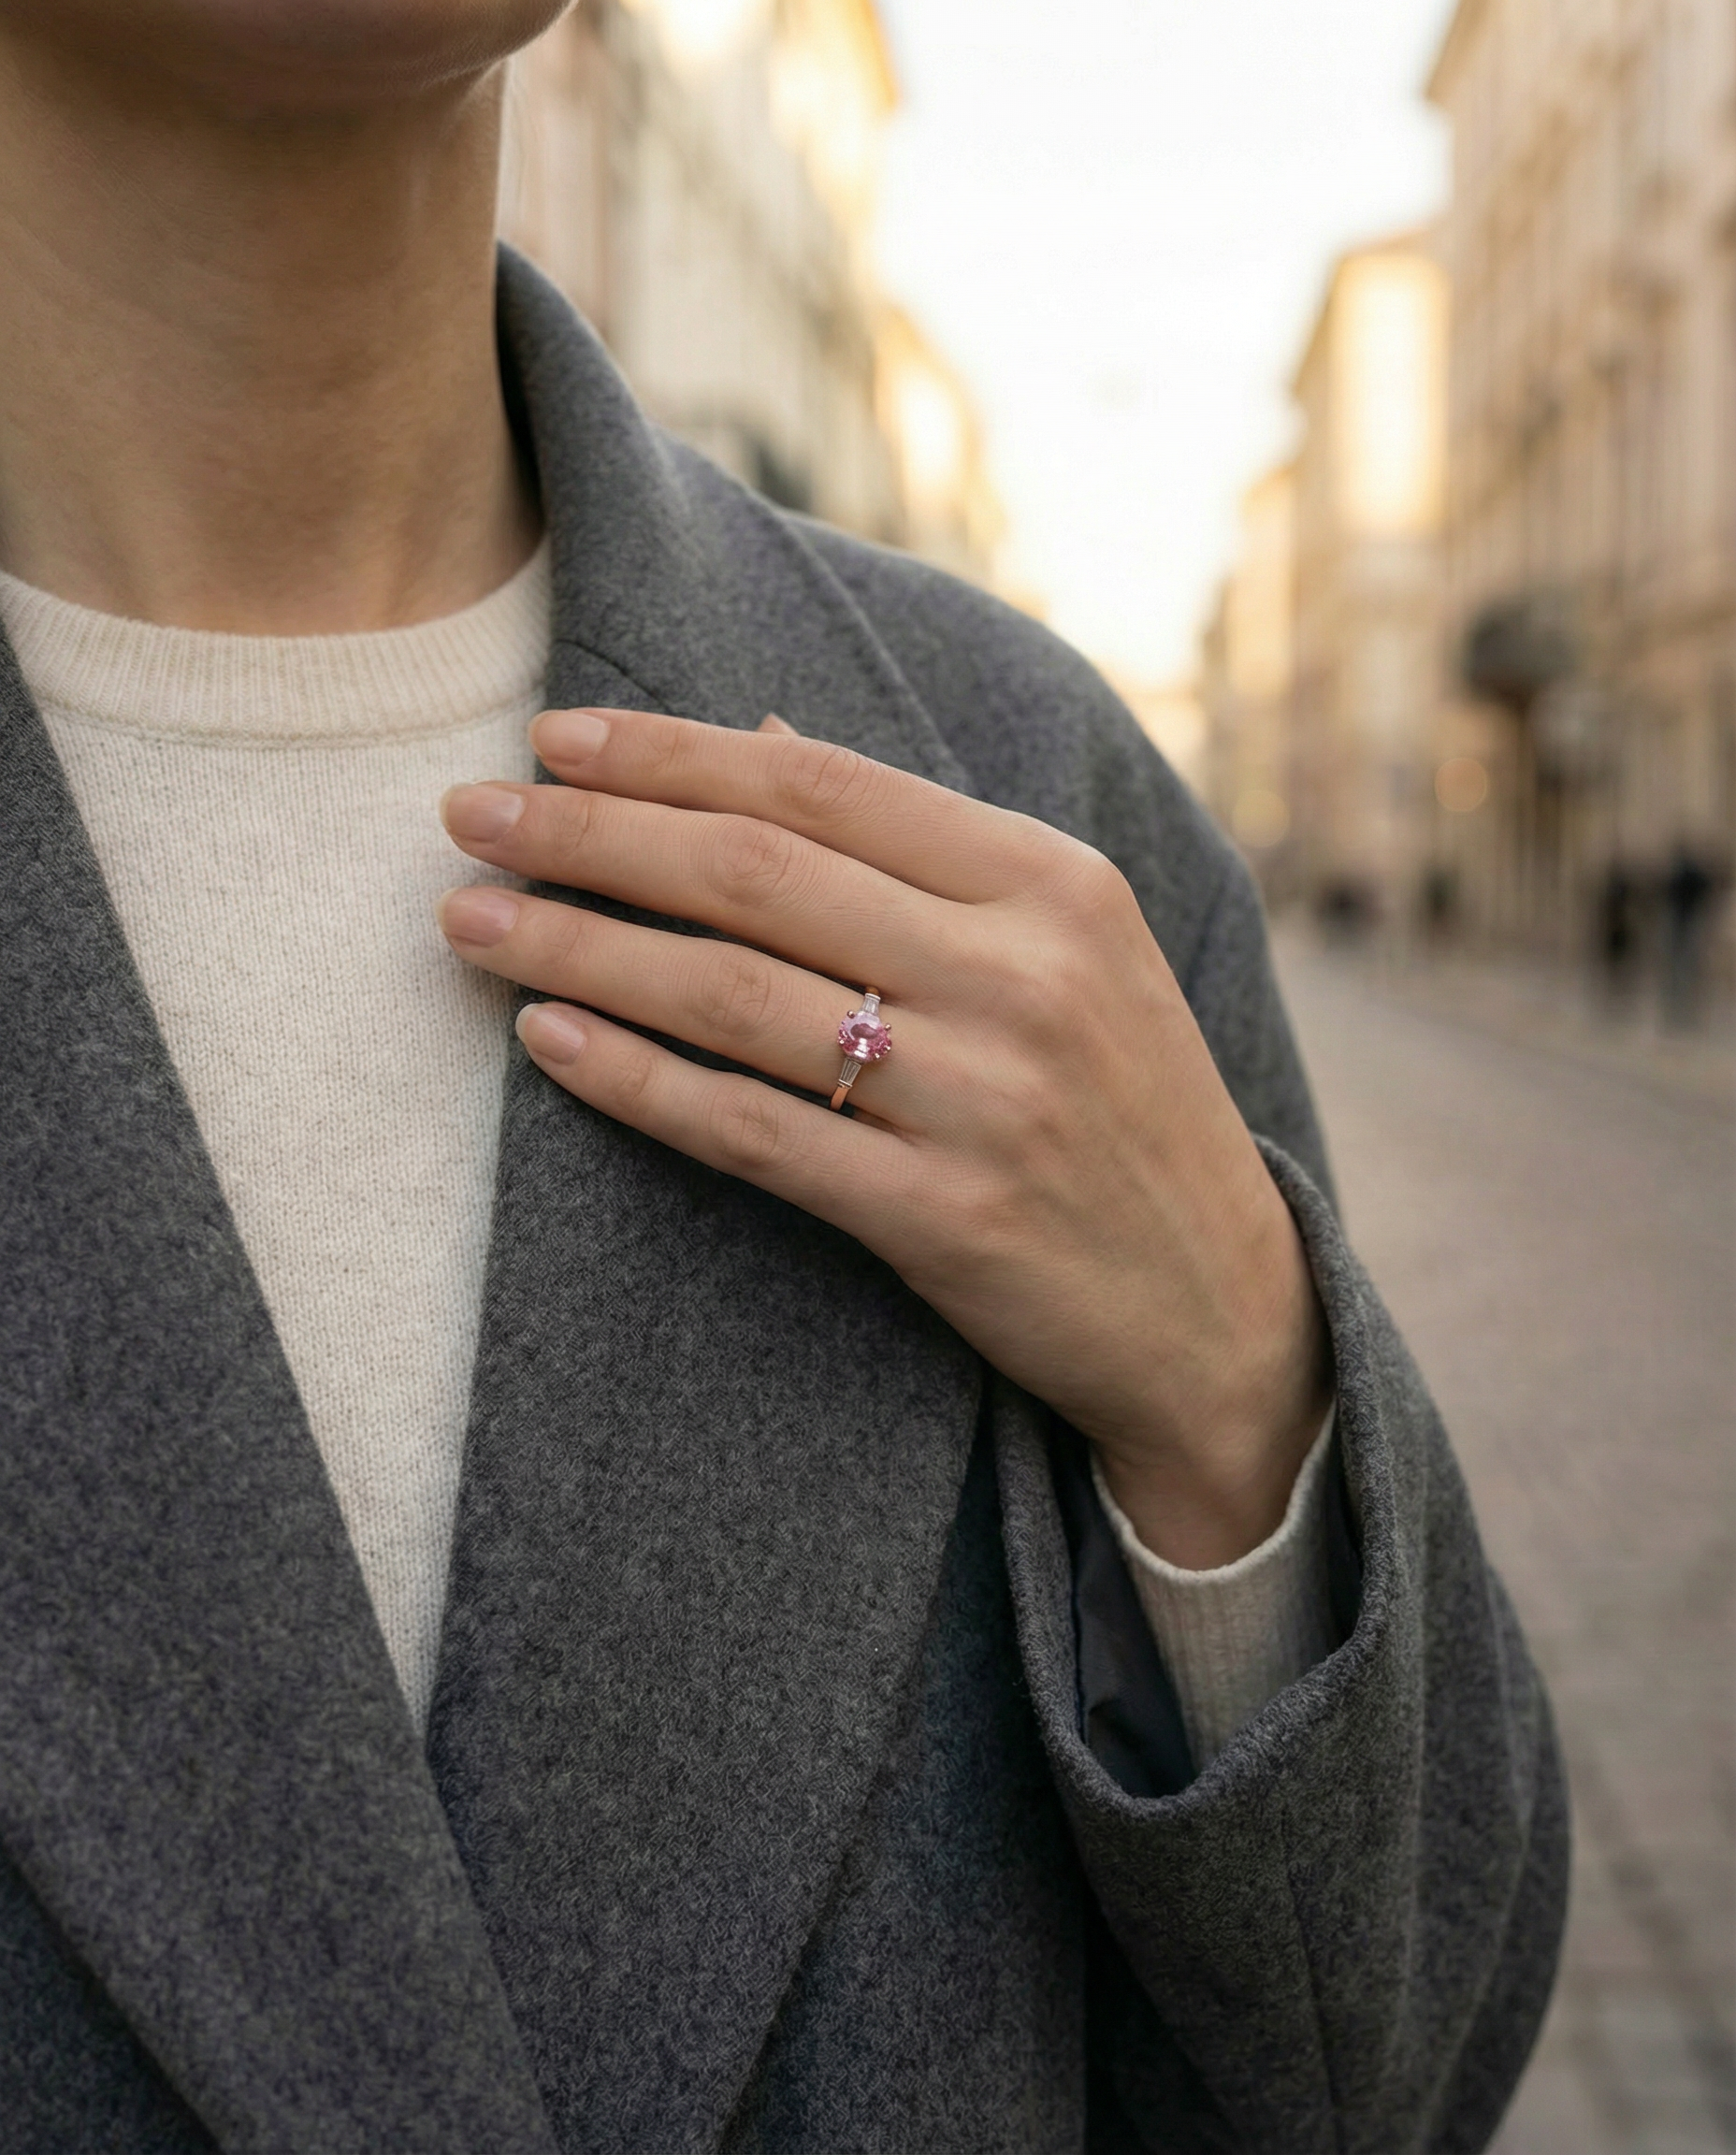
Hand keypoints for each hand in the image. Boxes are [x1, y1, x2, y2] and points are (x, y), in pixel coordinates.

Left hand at [437, 708, 1330, 1568]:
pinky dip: (636, 1081)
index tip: (553, 738)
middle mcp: (1021, 974)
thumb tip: (761, 726)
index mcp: (1052, 882)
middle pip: (754, 872)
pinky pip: (750, 1130)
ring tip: (465, 920)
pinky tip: (547, 1042)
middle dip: (588, 832)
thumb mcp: (1069, 941)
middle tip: (465, 814)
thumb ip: (922, 842)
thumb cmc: (1122, 1100)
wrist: (1214, 1301)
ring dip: (578, 948)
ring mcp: (982, 1097)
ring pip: (732, 995)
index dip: (669, 752)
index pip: (821, 782)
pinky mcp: (941, 1216)